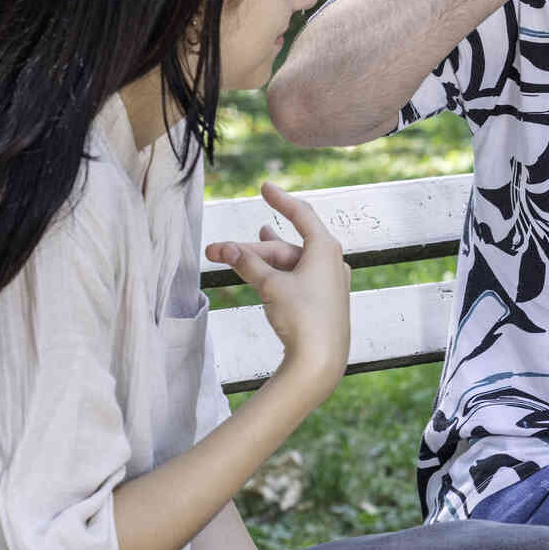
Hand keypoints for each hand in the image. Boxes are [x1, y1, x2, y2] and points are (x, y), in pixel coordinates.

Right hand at [204, 182, 351, 391]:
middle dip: (251, 249)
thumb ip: (249, 264)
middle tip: (217, 251)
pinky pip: (296, 278)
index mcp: (325, 249)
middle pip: (285, 247)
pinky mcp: (322, 301)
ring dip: (260, 261)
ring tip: (233, 253)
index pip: (301, 214)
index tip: (264, 188)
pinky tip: (263, 271)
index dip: (281, 200)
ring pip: (288, 264)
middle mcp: (331, 262)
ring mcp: (328, 283)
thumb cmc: (303, 319)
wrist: (321, 362)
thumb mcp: (271, 286)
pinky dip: (276, 274)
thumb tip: (227, 249)